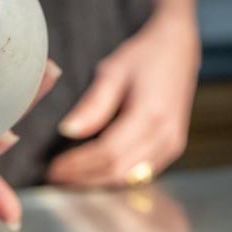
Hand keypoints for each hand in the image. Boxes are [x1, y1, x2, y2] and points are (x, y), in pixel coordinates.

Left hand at [47, 14, 199, 186]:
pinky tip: (93, 173)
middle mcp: (166, 135)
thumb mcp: (113, 71)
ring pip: (129, 178)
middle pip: (118, 171)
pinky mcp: (173, 147)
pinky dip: (114, 176)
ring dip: (97, 182)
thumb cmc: (144, 56)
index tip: (53, 168)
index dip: (78, 165)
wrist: (178, 49)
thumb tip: (67, 131)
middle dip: (84, 178)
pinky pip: (140, 174)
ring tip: (69, 177)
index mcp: (150, 114)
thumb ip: (93, 104)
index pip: (107, 152)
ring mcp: (172, 144)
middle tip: (55, 176)